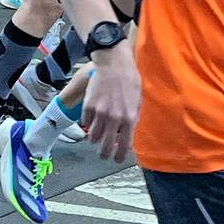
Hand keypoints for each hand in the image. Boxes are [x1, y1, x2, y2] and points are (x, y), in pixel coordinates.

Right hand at [78, 43, 140, 161]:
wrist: (114, 64)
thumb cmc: (130, 81)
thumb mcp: (137, 102)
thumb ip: (132, 119)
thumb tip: (126, 134)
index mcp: (129, 119)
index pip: (124, 146)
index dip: (119, 156)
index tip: (116, 159)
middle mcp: (114, 119)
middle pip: (105, 146)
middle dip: (104, 154)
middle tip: (103, 155)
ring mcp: (99, 113)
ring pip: (93, 137)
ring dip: (94, 138)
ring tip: (96, 135)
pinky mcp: (88, 106)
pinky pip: (85, 122)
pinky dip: (88, 123)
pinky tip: (92, 118)